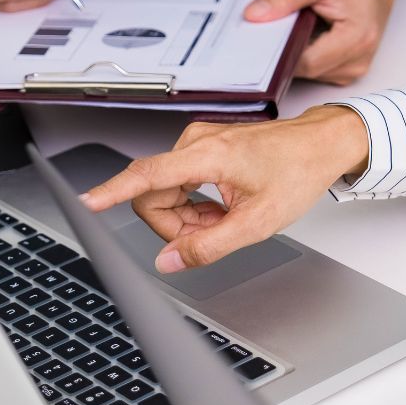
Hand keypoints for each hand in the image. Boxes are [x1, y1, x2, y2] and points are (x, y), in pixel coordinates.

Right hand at [81, 106, 369, 272]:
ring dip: (188, 217)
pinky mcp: (200, 148)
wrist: (321, 144)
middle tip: (214, 233)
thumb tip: (169, 262)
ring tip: (226, 218)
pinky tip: (223, 208)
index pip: (145, 176)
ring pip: (165, 193)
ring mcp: (196, 143)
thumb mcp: (257, 222)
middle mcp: (194, 142)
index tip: (85, 202)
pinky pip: (178, 185)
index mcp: (206, 155)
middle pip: (152, 196)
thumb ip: (208, 246)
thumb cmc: (297, 172)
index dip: (111, 192)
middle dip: (176, 225)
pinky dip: (196, 205)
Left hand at [244, 0, 396, 84]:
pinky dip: (303, 54)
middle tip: (276, 26)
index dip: (280, 50)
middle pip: (304, 69)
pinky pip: (314, 70)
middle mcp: (357, 62)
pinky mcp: (344, 72)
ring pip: (307, 72)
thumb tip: (254, 15)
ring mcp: (351, 71)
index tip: (261, 35)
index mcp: (357, 39)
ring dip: (295, 52)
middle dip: (285, 50)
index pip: (306, 62)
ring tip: (297, 26)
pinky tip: (304, 35)